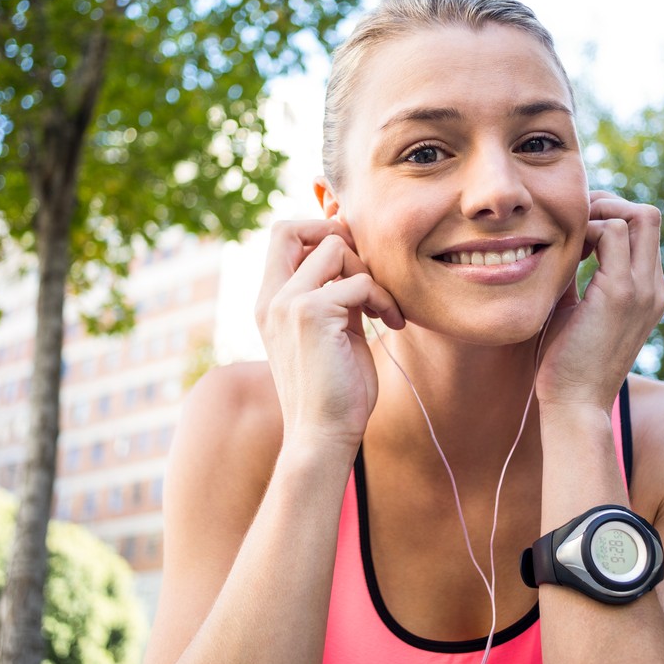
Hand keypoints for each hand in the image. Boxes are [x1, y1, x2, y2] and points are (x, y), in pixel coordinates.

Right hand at [255, 219, 404, 451]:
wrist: (323, 435)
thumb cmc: (335, 392)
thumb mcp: (333, 332)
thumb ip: (336, 295)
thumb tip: (358, 260)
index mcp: (270, 302)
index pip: (281, 236)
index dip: (318, 232)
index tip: (354, 262)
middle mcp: (271, 298)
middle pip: (293, 228)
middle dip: (339, 238)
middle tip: (367, 274)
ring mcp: (287, 303)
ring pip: (334, 247)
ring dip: (370, 273)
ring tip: (385, 309)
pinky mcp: (312, 313)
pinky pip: (360, 281)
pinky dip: (384, 299)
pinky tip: (393, 324)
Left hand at [536, 192, 663, 412]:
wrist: (575, 405)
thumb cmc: (566, 364)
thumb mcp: (575, 312)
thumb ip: (577, 279)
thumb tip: (556, 248)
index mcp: (647, 293)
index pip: (642, 231)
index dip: (609, 216)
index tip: (574, 228)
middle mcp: (652, 288)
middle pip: (648, 215)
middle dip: (608, 203)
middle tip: (572, 220)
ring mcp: (641, 289)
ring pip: (639, 215)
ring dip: (598, 212)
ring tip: (568, 235)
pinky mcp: (620, 293)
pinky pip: (613, 232)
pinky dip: (588, 229)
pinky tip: (564, 252)